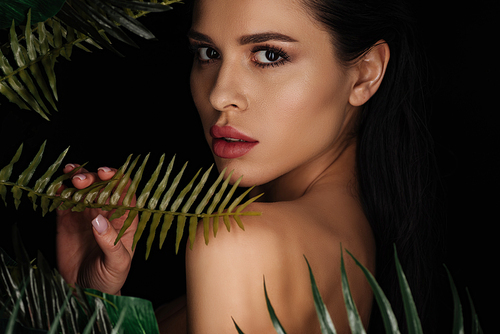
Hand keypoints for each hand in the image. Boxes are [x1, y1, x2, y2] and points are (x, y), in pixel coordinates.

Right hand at [56, 164, 137, 294]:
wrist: (87, 293)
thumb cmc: (110, 279)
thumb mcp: (118, 263)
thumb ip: (111, 242)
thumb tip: (98, 220)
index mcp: (125, 219)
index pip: (124, 191)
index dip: (117, 178)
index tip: (105, 173)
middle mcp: (107, 212)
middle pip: (102, 186)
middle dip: (92, 177)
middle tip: (80, 180)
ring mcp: (86, 214)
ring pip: (83, 189)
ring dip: (76, 178)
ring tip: (70, 176)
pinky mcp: (67, 221)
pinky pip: (64, 201)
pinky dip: (60, 191)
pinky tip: (57, 187)